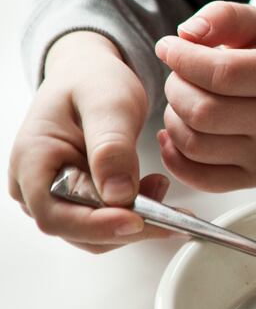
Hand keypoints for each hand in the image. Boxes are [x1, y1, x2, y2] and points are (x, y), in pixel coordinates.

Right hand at [8, 31, 173, 252]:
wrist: (91, 75)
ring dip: (134, 220)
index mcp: (32, 160)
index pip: (57, 214)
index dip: (98, 225)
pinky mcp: (78, 200)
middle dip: (126, 224)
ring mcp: (55, 196)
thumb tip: (119, 195)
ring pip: (95, 232)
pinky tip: (154, 189)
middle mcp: (35, 186)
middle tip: (171, 208)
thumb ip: (112, 146)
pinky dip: (135, 213)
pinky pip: (106, 220)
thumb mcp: (108, 103)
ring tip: (161, 186)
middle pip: (78, 230)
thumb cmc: (93, 81)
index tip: (138, 221)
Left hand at [155, 1, 255, 191]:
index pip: (221, 73)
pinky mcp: (255, 177)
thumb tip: (185, 33)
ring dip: (173, 119)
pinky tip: (177, 132)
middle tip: (179, 76)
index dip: (182, 58)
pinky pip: (200, 177)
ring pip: (195, 144)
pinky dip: (174, 156)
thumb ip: (225, 16)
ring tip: (184, 102)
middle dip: (176, 88)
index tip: (168, 47)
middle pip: (202, 111)